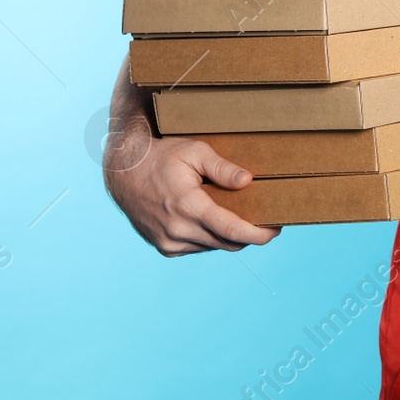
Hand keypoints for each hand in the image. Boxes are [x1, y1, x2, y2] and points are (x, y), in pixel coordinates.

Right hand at [105, 130, 280, 255]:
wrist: (124, 172)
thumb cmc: (161, 156)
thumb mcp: (194, 152)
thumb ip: (222, 168)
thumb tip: (248, 182)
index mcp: (188, 207)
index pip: (232, 230)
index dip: (258, 234)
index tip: (276, 230)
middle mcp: (178, 230)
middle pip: (228, 242)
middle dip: (250, 234)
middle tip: (265, 220)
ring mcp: (169, 242)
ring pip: (214, 245)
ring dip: (228, 235)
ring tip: (237, 215)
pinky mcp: (164, 247)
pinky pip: (198, 247)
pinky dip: (210, 237)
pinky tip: (211, 219)